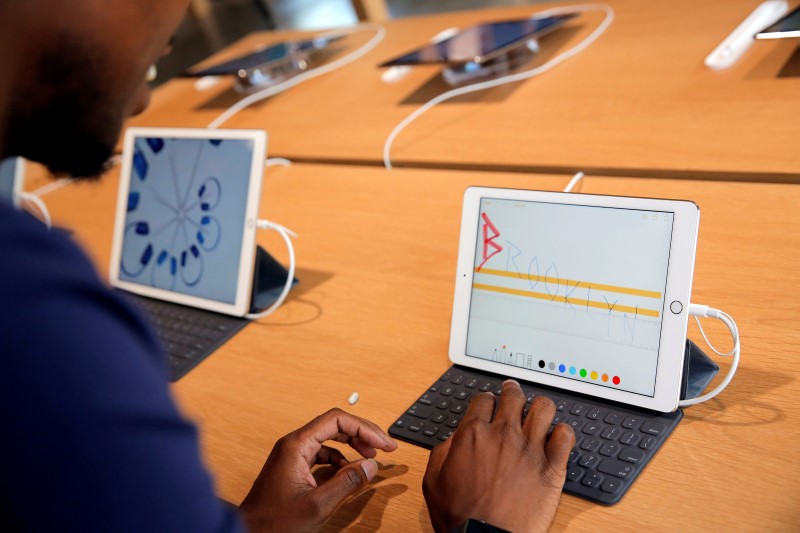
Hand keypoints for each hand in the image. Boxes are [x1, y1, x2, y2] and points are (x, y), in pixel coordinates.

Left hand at [239, 408, 397, 531]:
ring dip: (352, 447)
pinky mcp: (293, 467)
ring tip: (369, 459)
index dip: (364, 429)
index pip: (337, 420)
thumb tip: (370, 466)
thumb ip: (347, 483)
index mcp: (296, 445)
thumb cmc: (273, 523)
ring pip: (329, 440)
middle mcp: (293, 444)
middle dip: (362, 435)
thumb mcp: (317, 505)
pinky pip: (321, 455)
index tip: (383, 444)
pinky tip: (348, 473)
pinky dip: (340, 460)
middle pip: (334, 426)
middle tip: (384, 447)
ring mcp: (292, 455)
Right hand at [423, 380, 574, 532]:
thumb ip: (443, 451)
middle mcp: (503, 435)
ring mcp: (530, 449)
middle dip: (513, 392)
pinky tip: (556, 439)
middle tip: (514, 394)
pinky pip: (566, 435)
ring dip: (540, 410)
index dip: (486, 401)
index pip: (483, 400)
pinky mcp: (552, 467)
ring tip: (538, 416)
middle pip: (514, 396)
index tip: (489, 404)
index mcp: (473, 435)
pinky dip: (562, 433)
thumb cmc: (460, 517)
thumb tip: (456, 439)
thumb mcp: (434, 480)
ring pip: (544, 408)